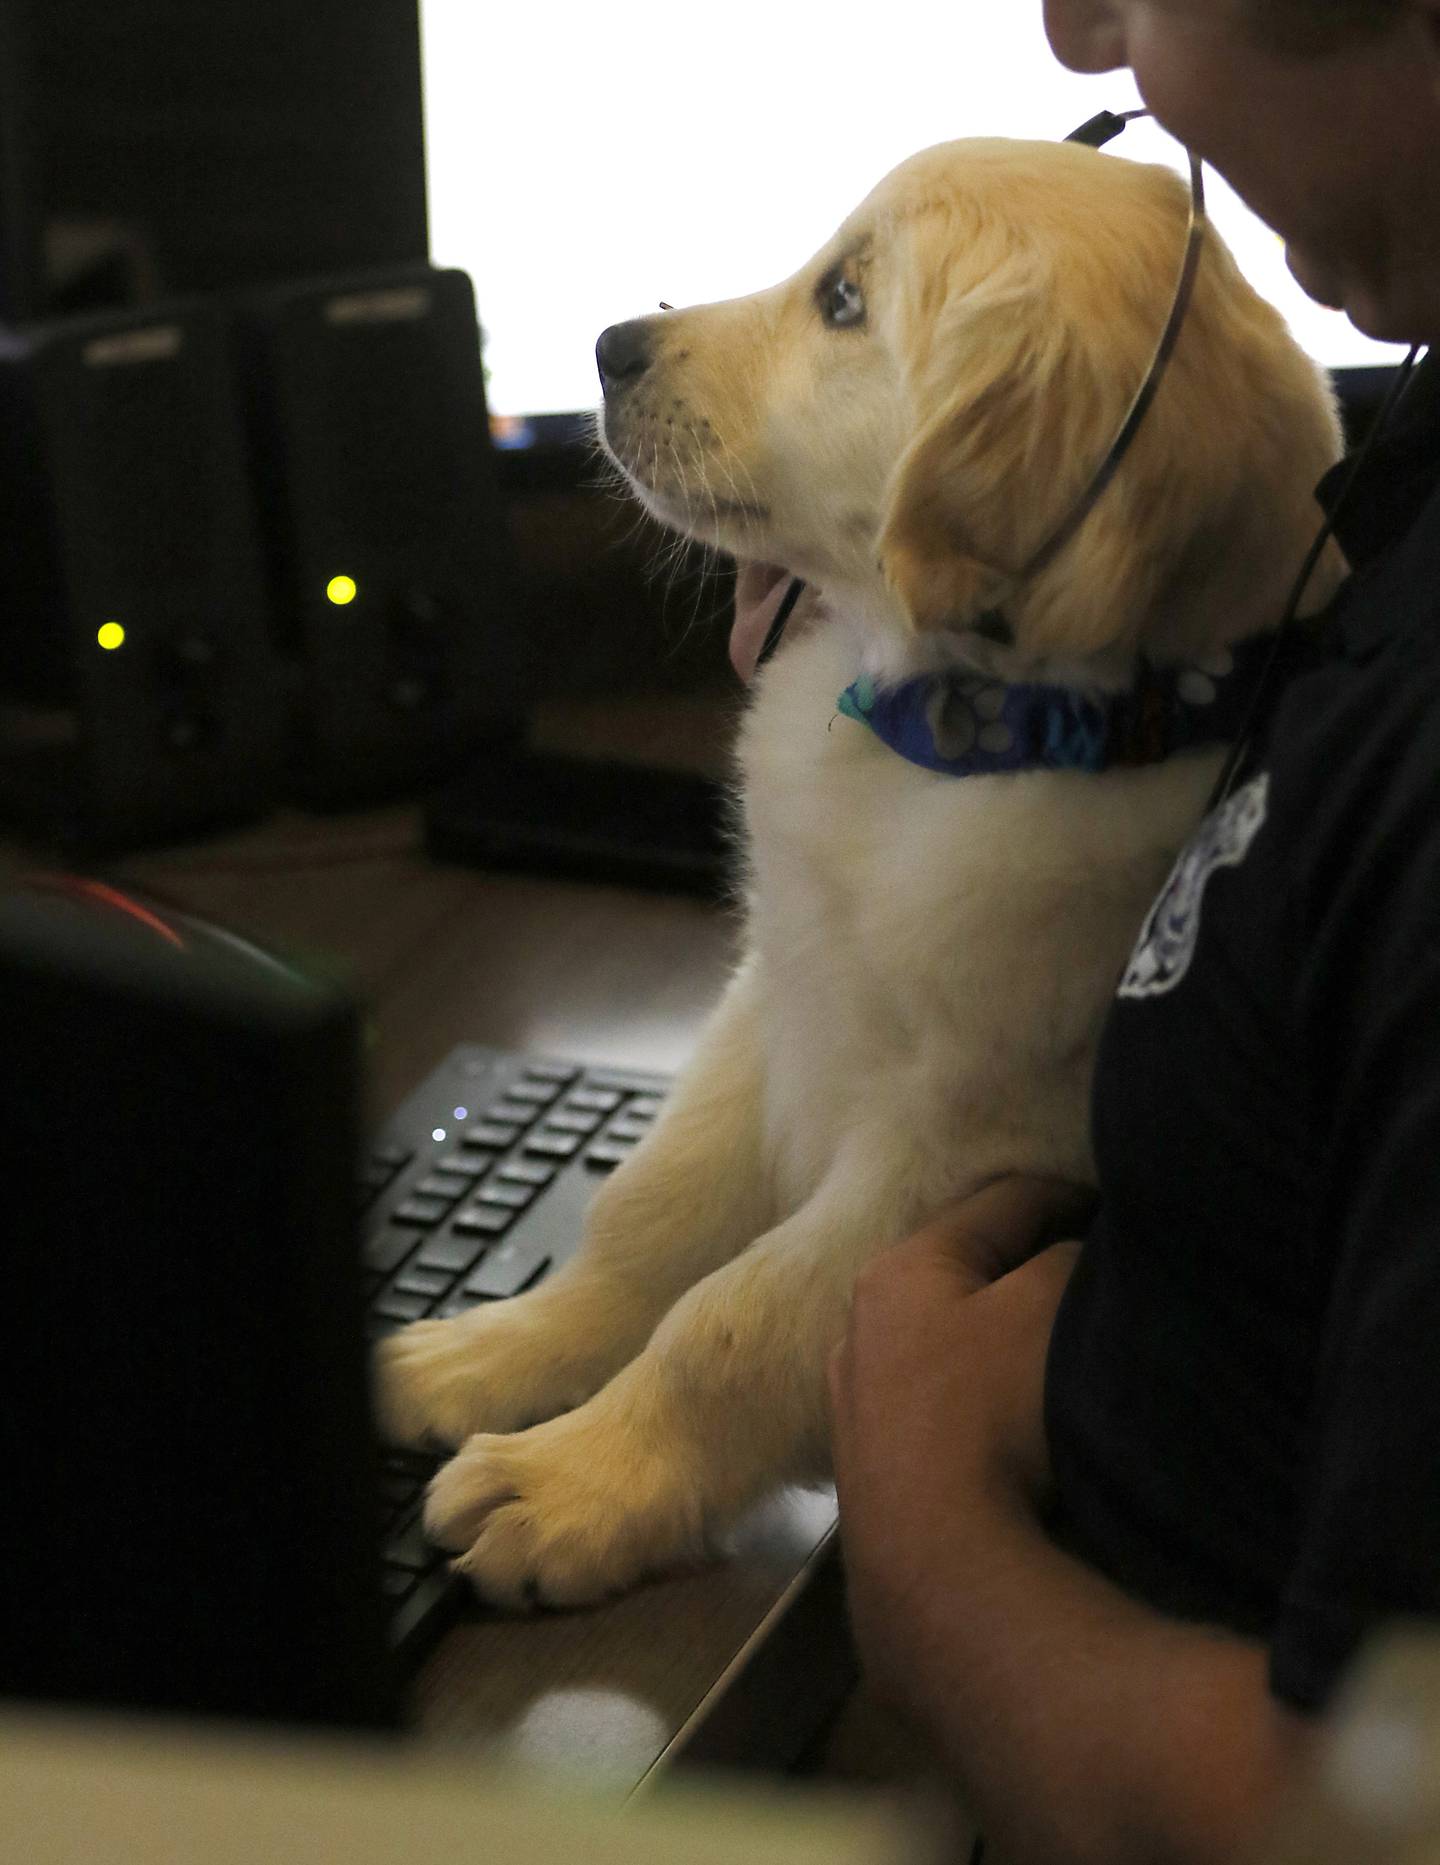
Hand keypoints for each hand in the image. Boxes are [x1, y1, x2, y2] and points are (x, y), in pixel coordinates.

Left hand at [828, 1178, 1090, 1696]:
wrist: (936, 1567)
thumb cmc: (991, 1413)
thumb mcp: (1048, 1306)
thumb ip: (1066, 1257)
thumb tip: (1073, 1251)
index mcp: (901, 1267)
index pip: (1002, 1202)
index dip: (1071, 1197)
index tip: (1122, 1212)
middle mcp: (860, 1323)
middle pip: (967, 1271)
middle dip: (1030, 1269)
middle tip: (1098, 1279)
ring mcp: (859, 1402)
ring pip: (949, 1341)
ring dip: (1001, 1339)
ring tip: (1063, 1350)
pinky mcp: (874, 1470)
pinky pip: (942, 1405)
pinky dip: (982, 1399)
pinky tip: (1019, 1422)